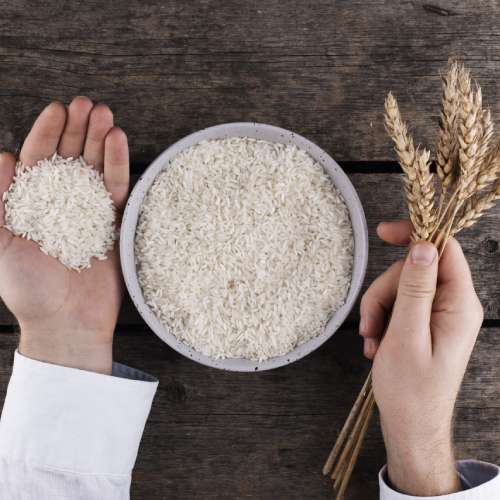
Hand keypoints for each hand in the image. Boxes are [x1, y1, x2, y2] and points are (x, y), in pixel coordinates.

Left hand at [0, 97, 128, 373]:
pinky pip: (118, 190)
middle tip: (88, 104)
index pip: (40, 160)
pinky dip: (119, 165)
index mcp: (32, 204)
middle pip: (72, 158)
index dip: (48, 133)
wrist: (67, 322)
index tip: (58, 109)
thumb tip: (2, 157)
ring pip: (97, 168)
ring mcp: (91, 213)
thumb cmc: (28, 289)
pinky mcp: (115, 225)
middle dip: (79, 129)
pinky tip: (119, 142)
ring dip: (101, 140)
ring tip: (106, 114)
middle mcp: (63, 204)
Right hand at [359, 220, 482, 495]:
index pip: (443, 250)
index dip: (414, 236)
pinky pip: (399, 306)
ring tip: (371, 341)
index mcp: (459, 305)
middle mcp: (454, 305)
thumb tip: (422, 246)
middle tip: (369, 324)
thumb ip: (415, 289)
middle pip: (413, 270)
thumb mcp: (406, 335)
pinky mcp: (426, 324)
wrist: (411, 426)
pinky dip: (381, 321)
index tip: (382, 233)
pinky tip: (376, 345)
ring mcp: (439, 315)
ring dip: (378, 310)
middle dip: (383, 292)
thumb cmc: (410, 389)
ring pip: (400, 288)